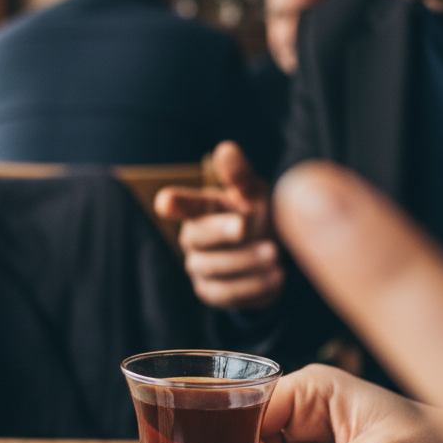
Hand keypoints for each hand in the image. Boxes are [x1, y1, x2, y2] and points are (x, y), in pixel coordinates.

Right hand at [153, 141, 283, 308]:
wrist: (276, 254)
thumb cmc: (258, 215)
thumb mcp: (255, 193)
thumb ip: (240, 176)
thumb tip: (226, 149)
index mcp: (201, 209)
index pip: (182, 204)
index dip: (175, 203)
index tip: (165, 201)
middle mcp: (194, 238)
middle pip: (196, 237)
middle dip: (220, 232)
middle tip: (245, 226)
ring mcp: (200, 267)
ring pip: (212, 268)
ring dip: (245, 261)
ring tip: (275, 254)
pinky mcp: (212, 292)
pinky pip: (226, 294)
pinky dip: (252, 285)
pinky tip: (277, 275)